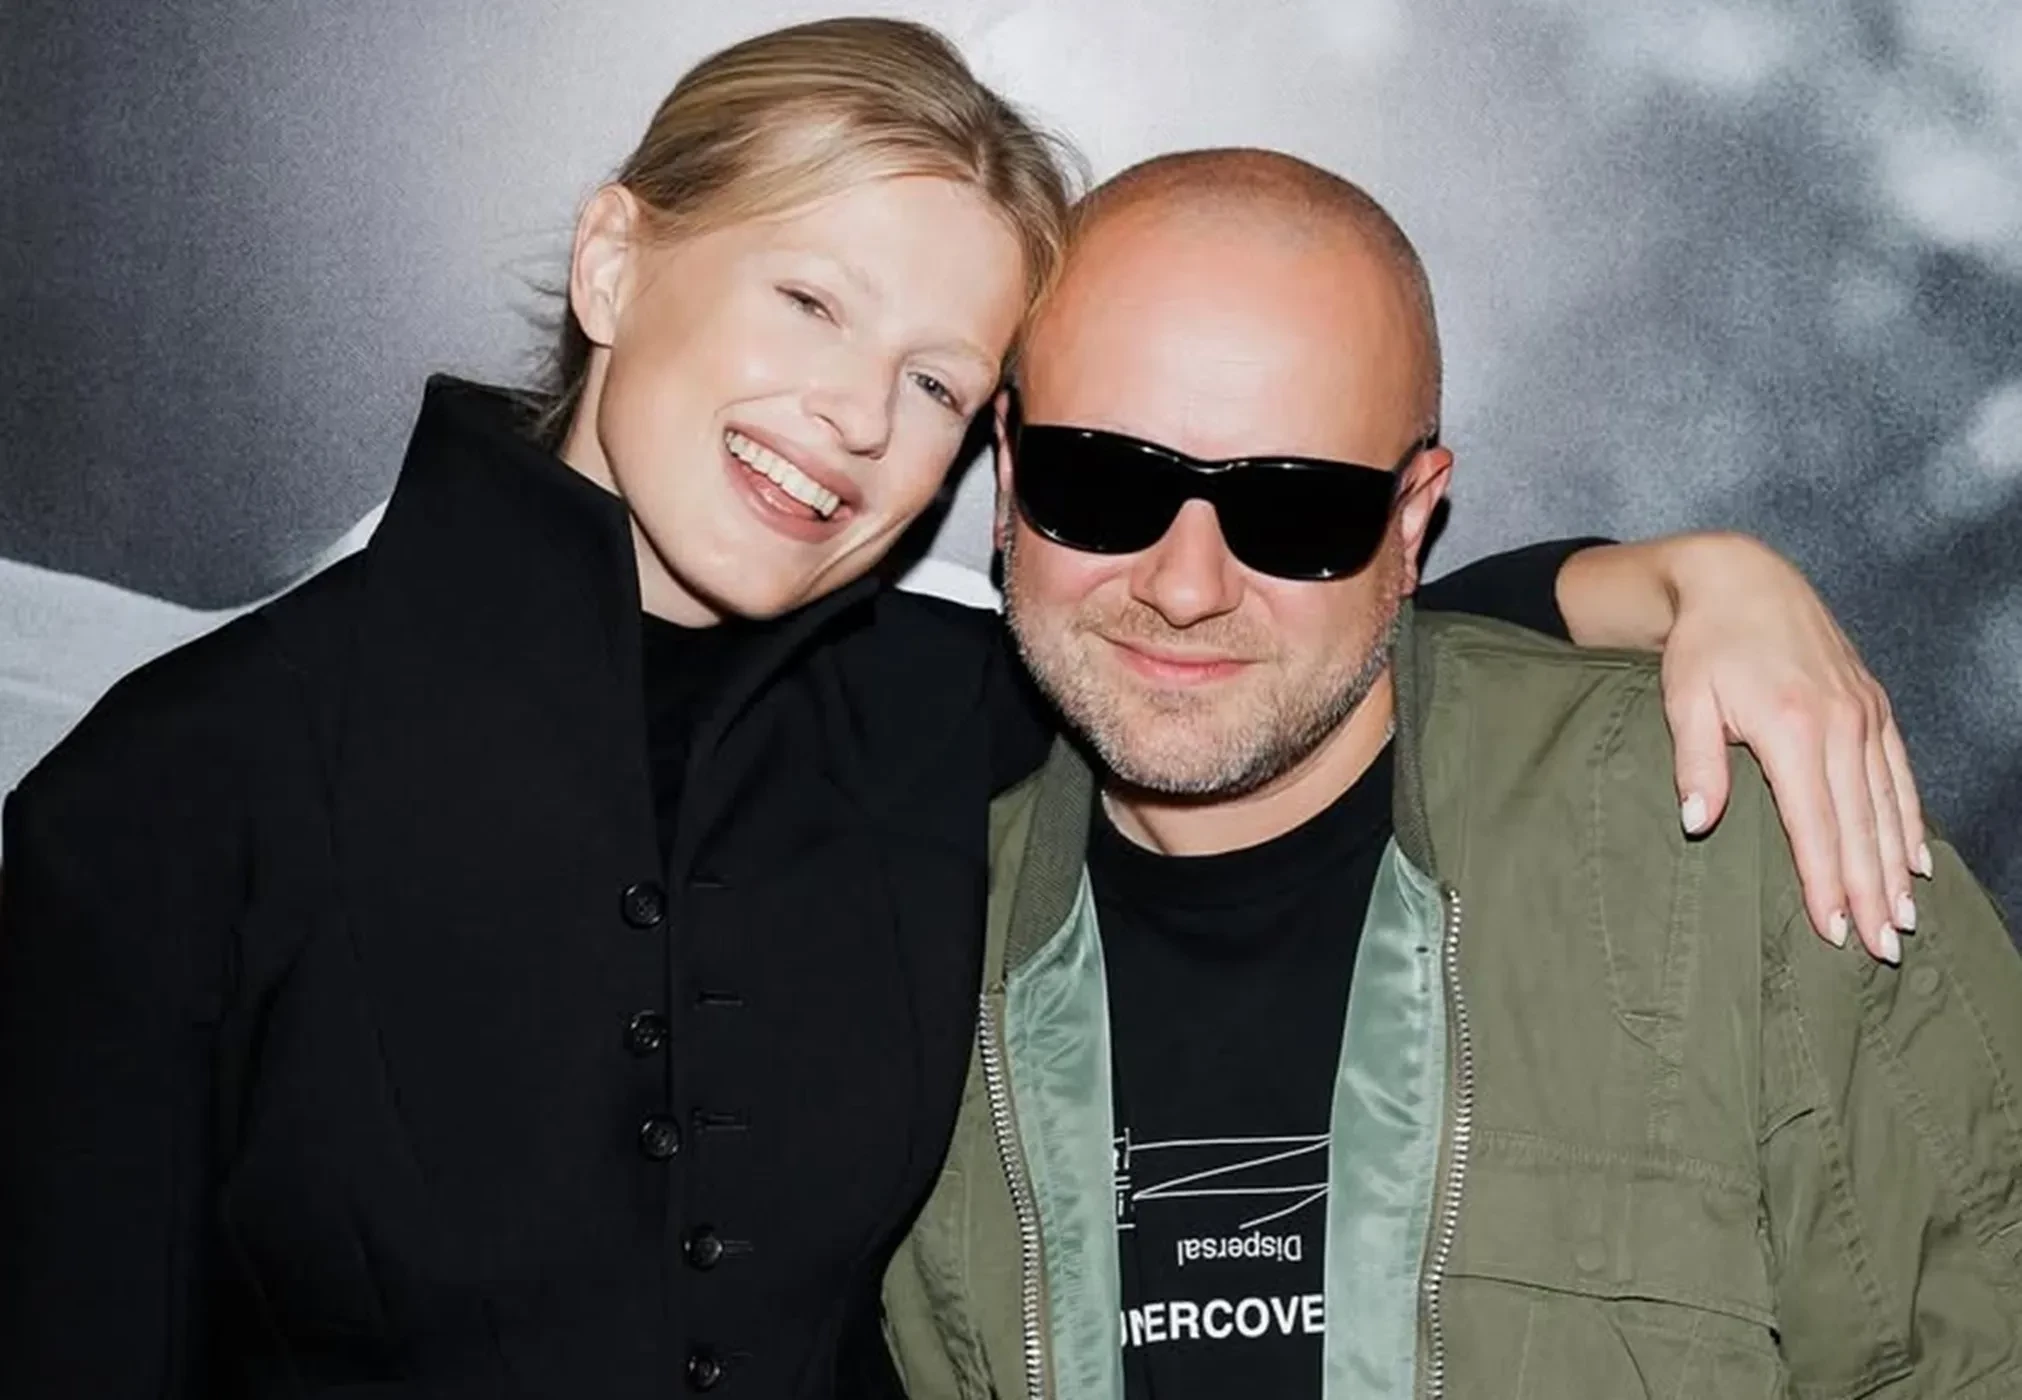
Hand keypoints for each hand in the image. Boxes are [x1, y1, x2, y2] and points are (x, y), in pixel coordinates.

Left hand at [1657, 534, 1925, 961]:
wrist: (1740, 579)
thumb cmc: (1702, 645)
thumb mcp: (1683, 700)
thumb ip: (1695, 764)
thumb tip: (1697, 824)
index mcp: (1791, 728)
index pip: (1814, 825)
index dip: (1826, 883)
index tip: (1834, 931)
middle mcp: (1839, 724)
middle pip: (1860, 825)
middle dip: (1871, 892)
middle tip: (1881, 949)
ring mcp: (1863, 714)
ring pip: (1888, 805)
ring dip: (1897, 866)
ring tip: (1904, 919)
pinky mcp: (1872, 704)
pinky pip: (1899, 772)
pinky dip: (1911, 818)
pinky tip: (1917, 858)